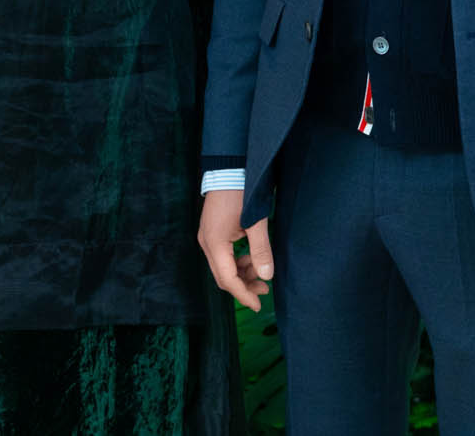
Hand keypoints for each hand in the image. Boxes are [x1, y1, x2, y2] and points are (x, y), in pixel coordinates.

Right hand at [197, 188, 272, 310]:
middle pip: (223, 276)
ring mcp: (207, 237)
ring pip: (222, 267)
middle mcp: (207, 243)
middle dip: (243, 286)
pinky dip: (237, 262)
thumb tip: (267, 276)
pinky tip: (251, 259)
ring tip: (262, 275)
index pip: (227, 279)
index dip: (243, 295)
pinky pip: (223, 256)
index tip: (258, 305)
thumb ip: (261, 250)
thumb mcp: (256, 222)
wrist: (228, 168)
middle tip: (264, 291)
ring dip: (241, 274)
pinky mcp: (212, 232)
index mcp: (215, 243)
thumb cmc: (241, 192)